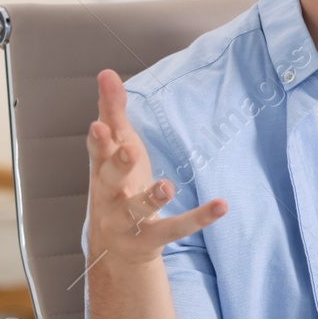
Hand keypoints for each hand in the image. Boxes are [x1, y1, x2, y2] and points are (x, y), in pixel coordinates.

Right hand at [85, 69, 226, 265]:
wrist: (114, 245)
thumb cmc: (116, 183)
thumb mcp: (115, 147)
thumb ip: (112, 112)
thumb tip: (107, 72)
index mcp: (101, 169)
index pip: (96, 151)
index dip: (97, 139)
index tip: (99, 125)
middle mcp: (108, 195)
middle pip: (108, 180)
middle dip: (118, 165)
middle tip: (130, 149)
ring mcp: (126, 221)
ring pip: (136, 210)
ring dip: (151, 198)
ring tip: (167, 186)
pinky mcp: (149, 239)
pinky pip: (173, 229)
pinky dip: (197, 218)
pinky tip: (221, 205)